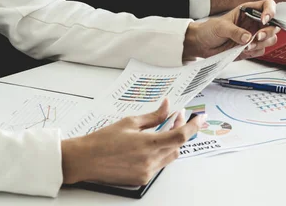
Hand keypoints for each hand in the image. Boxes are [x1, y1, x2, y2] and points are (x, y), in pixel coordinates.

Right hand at [61, 98, 204, 185]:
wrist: (85, 160)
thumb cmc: (102, 140)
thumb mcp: (130, 122)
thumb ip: (153, 116)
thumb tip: (166, 106)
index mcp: (148, 144)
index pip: (181, 135)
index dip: (194, 126)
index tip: (200, 118)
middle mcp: (150, 161)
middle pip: (178, 146)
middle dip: (180, 131)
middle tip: (176, 117)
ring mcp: (147, 172)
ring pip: (170, 156)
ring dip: (171, 143)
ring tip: (163, 129)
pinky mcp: (142, 179)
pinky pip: (159, 165)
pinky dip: (160, 153)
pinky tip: (151, 144)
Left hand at [182, 0, 278, 60]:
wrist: (202, 45)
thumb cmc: (209, 30)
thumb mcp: (220, 27)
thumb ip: (235, 31)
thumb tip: (247, 37)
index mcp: (248, 11)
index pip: (267, 6)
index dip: (270, 11)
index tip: (264, 19)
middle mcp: (254, 23)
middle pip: (273, 25)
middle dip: (267, 32)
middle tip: (257, 36)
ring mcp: (254, 36)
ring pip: (270, 39)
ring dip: (261, 44)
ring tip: (246, 46)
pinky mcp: (251, 48)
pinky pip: (261, 50)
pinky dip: (254, 52)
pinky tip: (243, 50)